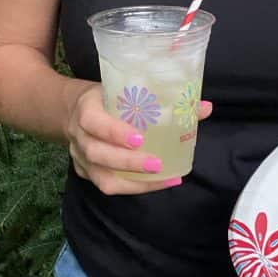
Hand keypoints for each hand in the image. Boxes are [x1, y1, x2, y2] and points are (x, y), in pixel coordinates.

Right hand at [66, 83, 212, 194]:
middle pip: (98, 154)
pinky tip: (155, 183)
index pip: (94, 122)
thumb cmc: (107, 97)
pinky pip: (105, 185)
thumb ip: (161, 98)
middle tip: (157, 164)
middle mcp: (78, 136)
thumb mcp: (125, 89)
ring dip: (133, 181)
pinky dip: (132, 187)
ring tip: (162, 178)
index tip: (139, 139)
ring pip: (101, 177)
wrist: (73, 109)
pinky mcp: (84, 172)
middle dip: (129, 162)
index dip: (114, 132)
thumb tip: (205, 107)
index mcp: (86, 110)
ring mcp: (79, 158)